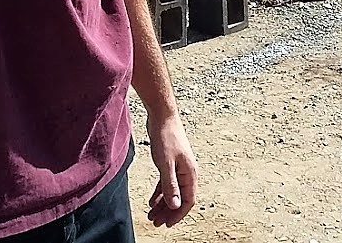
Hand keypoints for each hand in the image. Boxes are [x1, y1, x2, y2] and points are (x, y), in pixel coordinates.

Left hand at [145, 113, 197, 227]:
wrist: (162, 116)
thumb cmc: (166, 137)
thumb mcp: (166, 164)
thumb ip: (170, 185)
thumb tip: (176, 205)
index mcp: (190, 173)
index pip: (187, 200)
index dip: (178, 214)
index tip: (167, 224)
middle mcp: (187, 172)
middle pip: (180, 198)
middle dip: (168, 212)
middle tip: (156, 223)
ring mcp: (179, 167)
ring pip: (173, 191)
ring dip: (163, 204)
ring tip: (152, 215)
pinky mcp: (170, 163)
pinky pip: (167, 183)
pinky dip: (160, 193)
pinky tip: (152, 201)